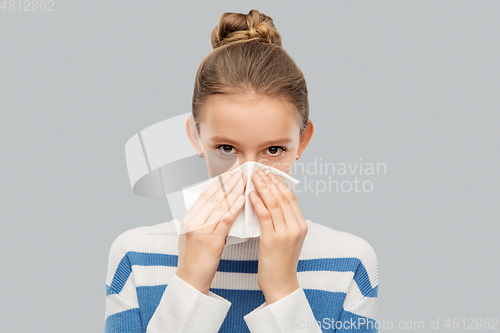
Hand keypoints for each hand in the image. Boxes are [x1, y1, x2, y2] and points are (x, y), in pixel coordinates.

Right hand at [176, 171, 246, 293]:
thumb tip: (214, 207)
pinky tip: (242, 199)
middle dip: (226, 184)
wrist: (190, 280)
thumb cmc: (194, 260)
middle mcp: (192, 223)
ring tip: (243, 182)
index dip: (217, 184)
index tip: (228, 175)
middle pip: (212, 198)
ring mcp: (200, 231)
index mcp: (187, 220)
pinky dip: (234, 208)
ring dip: (232, 192)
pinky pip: (224, 220)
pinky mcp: (210, 241)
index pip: (203, 196)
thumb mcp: (191, 236)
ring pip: (219, 206)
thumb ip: (201, 221)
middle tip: (238, 173)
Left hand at [249, 169, 307, 303]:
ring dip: (263, 188)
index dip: (279, 183)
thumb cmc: (280, 262)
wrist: (281, 284)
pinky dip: (258, 203)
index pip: (291, 198)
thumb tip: (272, 203)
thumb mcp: (288, 239)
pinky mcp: (273, 240)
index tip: (269, 174)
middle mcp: (297, 227)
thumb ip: (284, 222)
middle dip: (270, 182)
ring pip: (275, 203)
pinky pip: (265, 216)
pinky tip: (251, 194)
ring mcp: (287, 233)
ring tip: (253, 178)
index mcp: (301, 226)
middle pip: (283, 197)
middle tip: (259, 171)